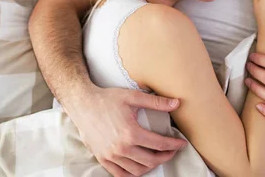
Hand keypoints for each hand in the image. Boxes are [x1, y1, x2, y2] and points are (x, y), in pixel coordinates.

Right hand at [67, 85, 187, 175]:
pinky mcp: (102, 159)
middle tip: (172, 150)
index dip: (174, 145)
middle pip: (151, 161)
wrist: (83, 104)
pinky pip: (121, 174)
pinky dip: (133, 173)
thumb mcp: (133, 96)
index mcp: (131, 133)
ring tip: (157, 157)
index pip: (160, 144)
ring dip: (151, 166)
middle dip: (166, 157)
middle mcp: (121, 148)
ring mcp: (111, 156)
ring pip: (137, 171)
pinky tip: (140, 165)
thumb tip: (177, 103)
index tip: (181, 143)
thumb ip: (156, 102)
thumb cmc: (108, 99)